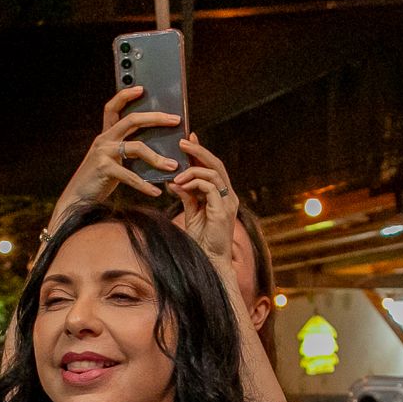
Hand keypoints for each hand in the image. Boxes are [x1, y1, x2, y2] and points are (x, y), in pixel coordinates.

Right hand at [51, 86, 181, 220]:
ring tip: (173, 165)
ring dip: (157, 158)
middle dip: (156, 118)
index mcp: (105, 135)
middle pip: (132, 120)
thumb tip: (155, 147)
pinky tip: (156, 192)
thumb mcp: (111, 161)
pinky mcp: (104, 169)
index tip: (142, 89)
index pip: (113, 108)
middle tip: (175, 120)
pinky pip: (130, 176)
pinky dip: (145, 185)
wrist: (76, 199)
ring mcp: (103, 153)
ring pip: (136, 148)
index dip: (126, 96)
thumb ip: (126, 151)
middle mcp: (104, 140)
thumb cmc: (97, 181)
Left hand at [171, 135, 237, 261]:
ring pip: (213, 172)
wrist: (209, 261)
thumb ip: (186, 196)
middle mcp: (228, 196)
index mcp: (221, 195)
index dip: (201, 152)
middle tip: (183, 141)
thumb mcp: (191, 213)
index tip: (188, 139)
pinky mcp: (223, 209)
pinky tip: (180, 185)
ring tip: (176, 172)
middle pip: (216, 164)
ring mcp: (228, 202)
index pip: (213, 167)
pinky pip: (209, 186)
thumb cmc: (201, 241)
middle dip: (199, 150)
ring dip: (192, 168)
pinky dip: (193, 182)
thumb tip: (174, 181)